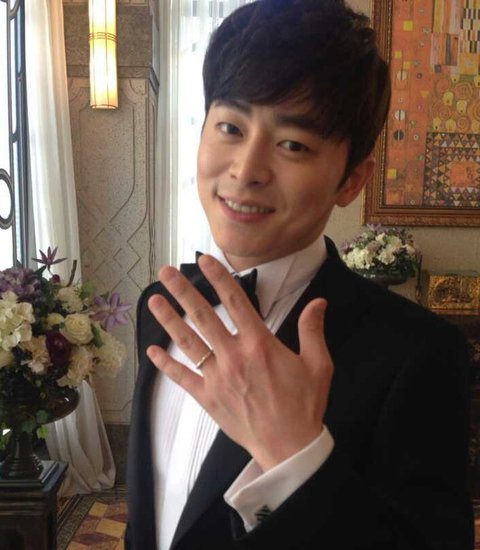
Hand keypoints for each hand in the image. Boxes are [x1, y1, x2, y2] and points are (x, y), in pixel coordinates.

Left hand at [147, 254, 333, 470]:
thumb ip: (313, 330)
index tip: (204, 260)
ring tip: (153, 301)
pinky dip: (166, 365)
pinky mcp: (207, 397)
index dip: (219, 277)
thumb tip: (319, 302)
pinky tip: (152, 351)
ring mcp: (217, 377)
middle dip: (183, 292)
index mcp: (259, 344)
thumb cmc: (304, 404)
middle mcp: (233, 356)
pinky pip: (182, 377)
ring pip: (188, 343)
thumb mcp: (318, 364)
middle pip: (203, 317)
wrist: (289, 447)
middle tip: (165, 273)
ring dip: (169, 320)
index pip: (235, 301)